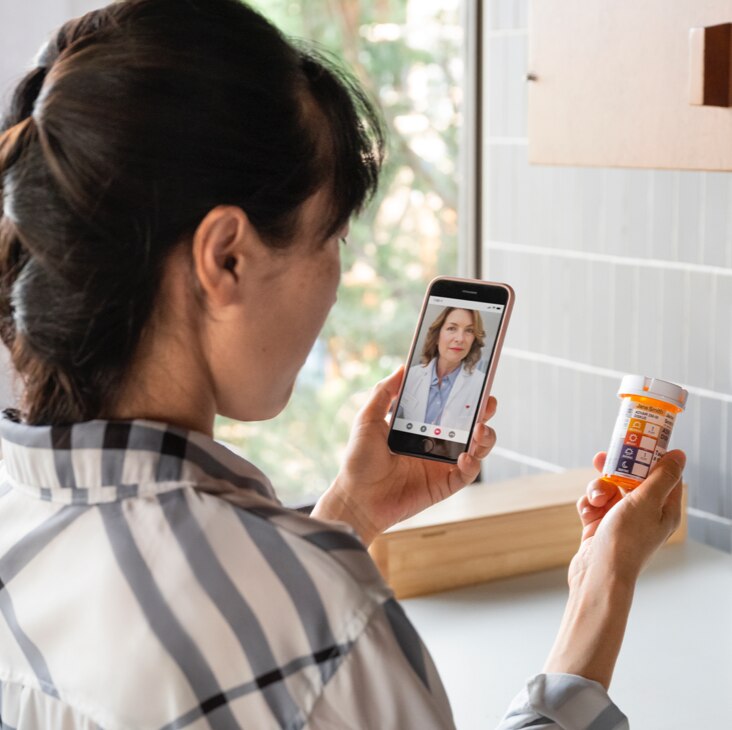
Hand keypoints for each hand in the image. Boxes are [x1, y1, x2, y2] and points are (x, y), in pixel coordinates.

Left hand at [311, 367, 496, 545]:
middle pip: (469, 425)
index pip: (447, 406)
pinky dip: (472, 464)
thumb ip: (383, 393)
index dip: (463, 395)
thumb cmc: (358, 460)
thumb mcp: (367, 419)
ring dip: (485, 437)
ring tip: (480, 430)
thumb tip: (402, 368)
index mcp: (419, 426)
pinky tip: (465, 456)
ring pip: (476, 448)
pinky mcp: (444, 485)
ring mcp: (441, 464)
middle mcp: (435, 443)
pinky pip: (467, 473)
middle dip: (483, 412)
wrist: (357, 498)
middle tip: (487, 402)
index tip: (472, 381)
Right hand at [570, 450, 685, 587]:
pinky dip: (588, 504)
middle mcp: (644, 514)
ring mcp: (620, 520)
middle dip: (614, 470)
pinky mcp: (600, 525)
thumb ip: (661, 476)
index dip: (649, 457)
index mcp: (663, 509)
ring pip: (607, 489)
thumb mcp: (646, 501)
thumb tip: (679, 454)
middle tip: (601, 458)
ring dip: (597, 489)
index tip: (634, 443)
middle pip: (630, 479)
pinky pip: (592, 503)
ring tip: (595, 500)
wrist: (598, 574)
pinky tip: (587, 513)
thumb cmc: (626, 541)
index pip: (661, 475)